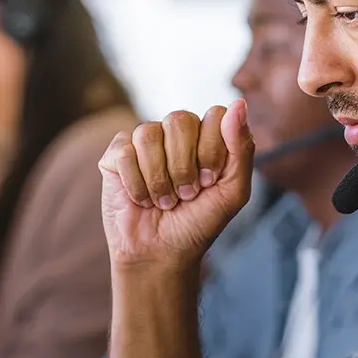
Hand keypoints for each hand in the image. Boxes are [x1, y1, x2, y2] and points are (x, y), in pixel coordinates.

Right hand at [100, 100, 253, 270]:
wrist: (162, 253)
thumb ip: (241, 148)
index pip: (214, 115)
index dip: (211, 150)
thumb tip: (239, 104)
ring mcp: (145, 142)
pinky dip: (136, 184)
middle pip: (179, 119)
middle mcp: (176, 134)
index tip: (210, 181)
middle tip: (186, 194)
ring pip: (148, 133)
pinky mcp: (116, 155)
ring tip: (164, 201)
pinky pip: (124, 152)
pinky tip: (142, 199)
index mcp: (206, 137)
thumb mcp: (233, 192)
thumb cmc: (199, 223)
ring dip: (159, 178)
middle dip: (184, 165)